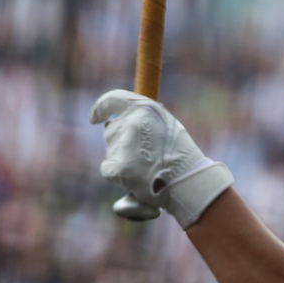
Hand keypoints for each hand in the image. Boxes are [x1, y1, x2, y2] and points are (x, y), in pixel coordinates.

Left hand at [90, 90, 233, 226]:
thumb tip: (125, 119)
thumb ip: (145, 119)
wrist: (188, 182)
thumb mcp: (168, 126)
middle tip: (139, 156)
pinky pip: (108, 169)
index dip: (101, 108)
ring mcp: (122, 145)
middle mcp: (130, 122)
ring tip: (146, 168)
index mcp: (144, 108)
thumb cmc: (181, 157)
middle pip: (111, 130)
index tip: (95, 118)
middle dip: (119, 142)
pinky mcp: (117, 166)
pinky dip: (119, 175)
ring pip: (111, 151)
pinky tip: (137, 178)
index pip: (113, 100)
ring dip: (123, 159)